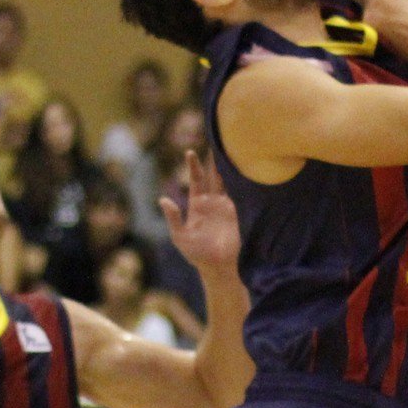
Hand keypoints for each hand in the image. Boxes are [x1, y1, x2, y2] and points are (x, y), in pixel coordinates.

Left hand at [160, 151, 239, 271]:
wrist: (219, 267)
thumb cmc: (197, 254)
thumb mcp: (180, 237)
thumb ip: (173, 218)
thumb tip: (163, 199)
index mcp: (197, 205)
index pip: (196, 180)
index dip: (193, 166)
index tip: (190, 151)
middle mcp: (212, 202)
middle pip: (213, 175)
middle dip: (213, 159)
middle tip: (215, 140)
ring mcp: (227, 206)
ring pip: (228, 181)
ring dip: (229, 167)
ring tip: (231, 148)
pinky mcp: (239, 212)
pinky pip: (241, 194)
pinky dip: (242, 182)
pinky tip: (245, 169)